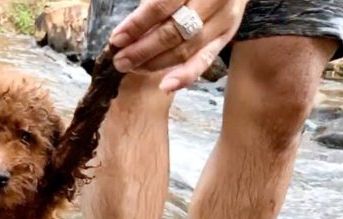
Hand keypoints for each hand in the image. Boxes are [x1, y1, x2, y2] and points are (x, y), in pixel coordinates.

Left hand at [109, 0, 247, 91]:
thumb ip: (152, 3)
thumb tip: (127, 33)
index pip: (161, 7)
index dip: (137, 25)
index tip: (116, 39)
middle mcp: (214, 0)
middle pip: (173, 32)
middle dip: (142, 50)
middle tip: (120, 61)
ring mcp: (223, 20)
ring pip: (186, 50)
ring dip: (156, 63)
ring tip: (133, 68)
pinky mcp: (225, 36)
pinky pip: (205, 60)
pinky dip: (185, 76)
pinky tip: (166, 86)